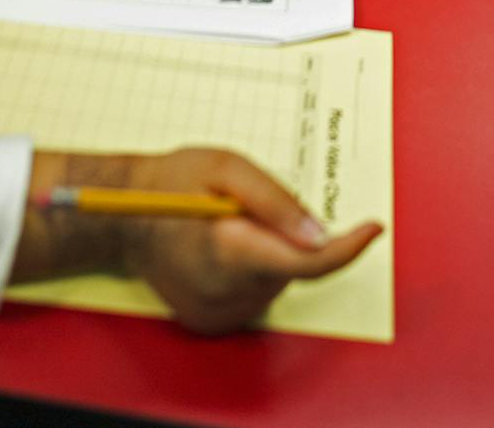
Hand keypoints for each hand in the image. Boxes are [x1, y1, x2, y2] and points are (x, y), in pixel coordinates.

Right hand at [115, 149, 382, 334]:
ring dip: (269, 255)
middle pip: (292, 268)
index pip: (306, 263)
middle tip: (247, 211)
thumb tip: (320, 235)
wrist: (121, 221)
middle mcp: (223, 291)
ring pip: (277, 283)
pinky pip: (257, 296)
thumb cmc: (172, 186)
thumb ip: (276, 201)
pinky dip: (252, 273)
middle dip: (286, 237)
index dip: (346, 248)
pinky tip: (222, 253)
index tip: (373, 229)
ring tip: (229, 230)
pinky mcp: (212, 325)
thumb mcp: (226, 169)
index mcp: (228, 249)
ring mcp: (216, 315)